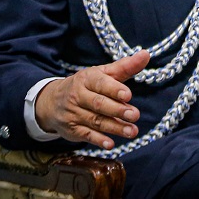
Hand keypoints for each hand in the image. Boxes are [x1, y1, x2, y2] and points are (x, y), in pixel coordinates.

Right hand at [35, 49, 149, 148]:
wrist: (52, 102)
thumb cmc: (86, 85)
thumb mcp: (102, 73)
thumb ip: (125, 66)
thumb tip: (146, 54)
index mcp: (86, 79)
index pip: (100, 83)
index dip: (114, 89)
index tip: (128, 95)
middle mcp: (78, 96)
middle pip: (99, 104)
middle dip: (117, 110)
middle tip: (135, 115)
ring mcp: (73, 114)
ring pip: (95, 121)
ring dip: (115, 127)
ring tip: (132, 131)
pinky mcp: (72, 130)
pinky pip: (86, 135)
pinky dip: (98, 140)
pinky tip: (111, 144)